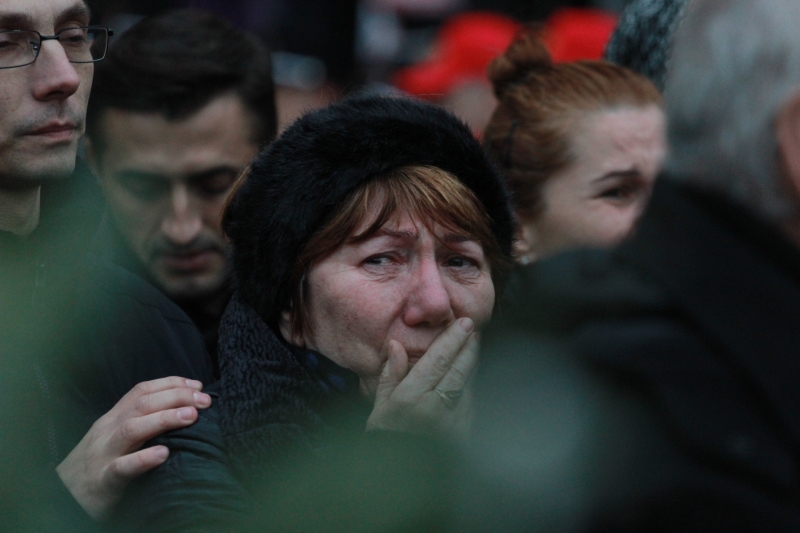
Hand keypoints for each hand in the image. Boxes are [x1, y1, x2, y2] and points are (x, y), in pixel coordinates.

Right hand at [56, 376, 211, 519]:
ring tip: (191, 417)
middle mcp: (108, 430)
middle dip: (176, 397)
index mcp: (113, 418)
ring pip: (132, 429)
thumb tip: (182, 409)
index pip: (142, 391)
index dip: (171, 384)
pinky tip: (163, 454)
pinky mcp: (103, 480)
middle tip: (204, 401)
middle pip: (142, 404)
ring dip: (164, 419)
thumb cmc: (98, 464)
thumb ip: (141, 422)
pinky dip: (143, 459)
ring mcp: (104, 454)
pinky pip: (122, 467)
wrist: (61, 496)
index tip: (198, 386)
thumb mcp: (116, 437)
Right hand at [366, 317, 477, 436]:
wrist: (397, 480)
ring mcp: (453, 423)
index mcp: (411, 398)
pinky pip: (470, 405)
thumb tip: (396, 345)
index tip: (464, 323)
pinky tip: (469, 380)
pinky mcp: (464, 435)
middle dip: (469, 347)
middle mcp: (435, 408)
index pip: (438, 360)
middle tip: (473, 329)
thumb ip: (390, 375)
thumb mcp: (379, 406)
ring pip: (468, 386)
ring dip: (472, 366)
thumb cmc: (384, 439)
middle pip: (459, 369)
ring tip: (473, 348)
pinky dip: (470, 389)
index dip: (453, 339)